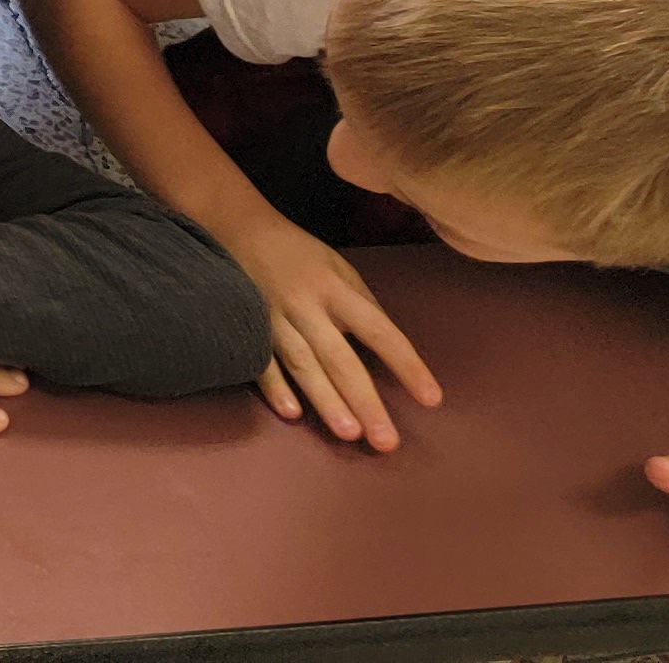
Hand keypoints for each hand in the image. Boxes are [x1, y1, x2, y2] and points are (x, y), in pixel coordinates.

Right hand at [215, 205, 437, 446]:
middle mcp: (306, 305)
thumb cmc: (299, 254)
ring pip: (303, 365)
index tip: (431, 398)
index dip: (406, 365)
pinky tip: (292, 413)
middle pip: (340, 358)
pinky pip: (260, 361)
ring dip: (326, 400)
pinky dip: (275, 387)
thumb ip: (362, 307)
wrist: (236, 226)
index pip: (379, 331)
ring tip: (349, 434)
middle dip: (364, 401)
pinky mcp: (245, 326)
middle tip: (386, 441)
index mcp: (335, 289)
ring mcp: (272, 317)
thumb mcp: (339, 268)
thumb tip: (389, 351)